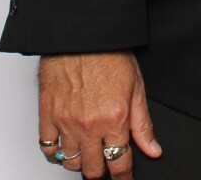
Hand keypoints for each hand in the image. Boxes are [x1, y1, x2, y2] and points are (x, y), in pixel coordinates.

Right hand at [38, 52, 161, 178]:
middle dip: (102, 171)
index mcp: (114, 119)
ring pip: (70, 162)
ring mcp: (66, 121)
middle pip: (93, 168)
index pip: (119, 163)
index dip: (123, 177)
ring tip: (87, 154)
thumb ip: (143, 124)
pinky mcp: (47, 115)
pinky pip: (47, 148)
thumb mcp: (136, 88)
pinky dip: (56, 153)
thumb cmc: (110, 54)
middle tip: (106, 165)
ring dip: (80, 162)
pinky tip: (64, 147)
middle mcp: (89, 125)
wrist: (82, 34)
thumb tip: (153, 150)